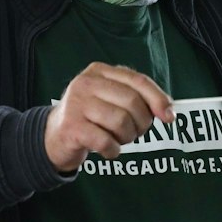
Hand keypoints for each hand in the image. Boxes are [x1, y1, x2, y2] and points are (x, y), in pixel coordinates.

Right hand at [42, 63, 172, 172]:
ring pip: (121, 122)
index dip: (158, 98)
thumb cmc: (90, 118)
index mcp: (99, 71)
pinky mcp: (71, 128)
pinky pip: (106, 142)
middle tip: (134, 132)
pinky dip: (113, 150)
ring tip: (118, 139)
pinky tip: (107, 149)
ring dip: (126, 138)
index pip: (137, 80)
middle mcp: (86, 83)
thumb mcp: (110, 100)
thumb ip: (137, 98)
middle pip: (131, 102)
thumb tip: (168, 111)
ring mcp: (76, 104)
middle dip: (141, 123)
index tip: (169, 117)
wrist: (53, 137)